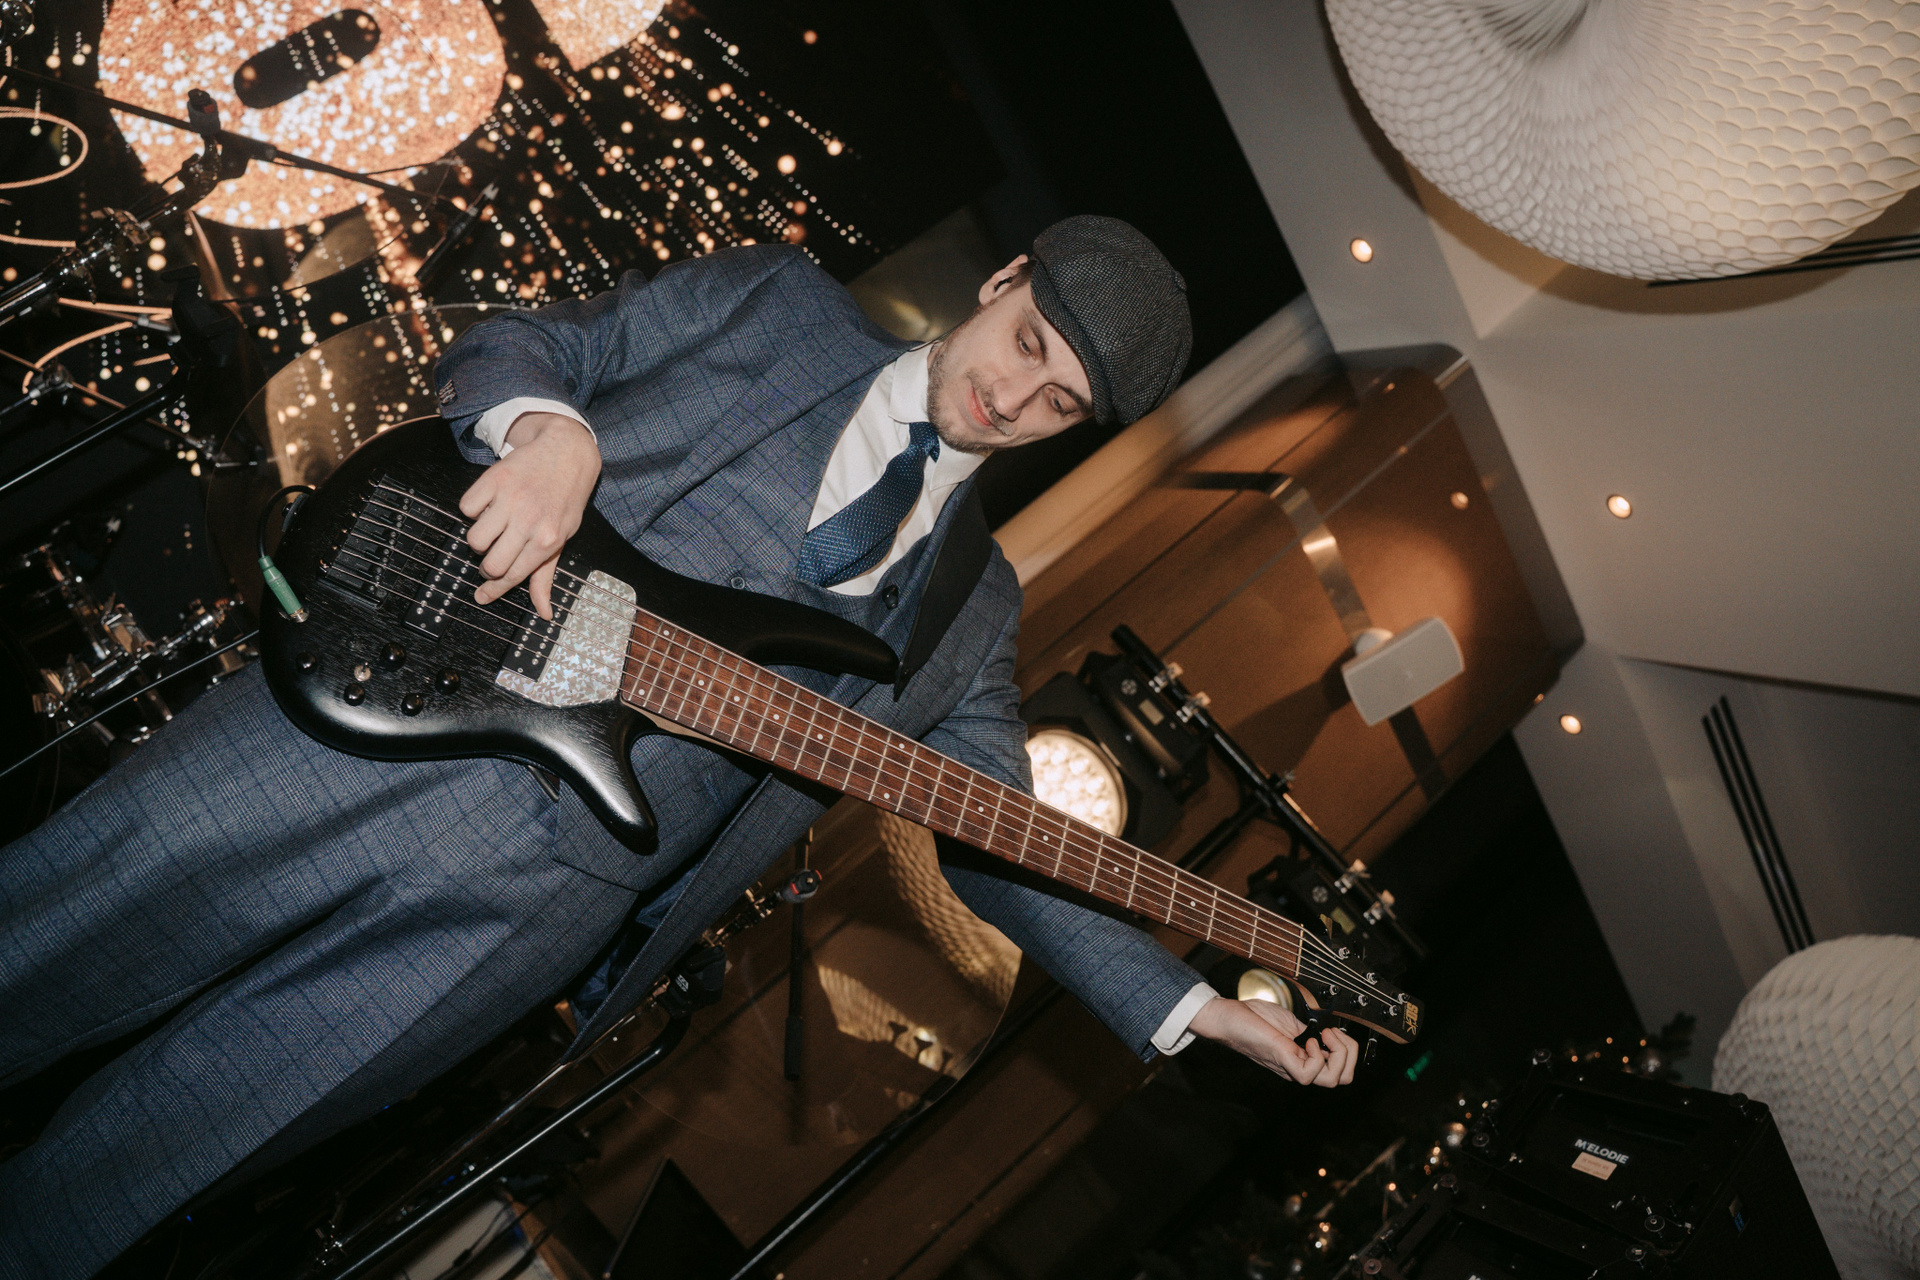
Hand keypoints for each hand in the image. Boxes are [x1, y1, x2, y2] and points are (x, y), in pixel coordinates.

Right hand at [458, 412, 600, 618]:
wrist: (567, 452)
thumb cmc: (565, 499)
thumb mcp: (563, 537)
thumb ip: (547, 574)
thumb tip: (545, 613)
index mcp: (548, 540)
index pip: (513, 576)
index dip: (494, 590)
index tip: (481, 597)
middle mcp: (529, 521)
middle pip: (490, 564)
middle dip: (488, 565)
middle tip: (496, 554)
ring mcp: (510, 499)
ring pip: (474, 539)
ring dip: (480, 538)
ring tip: (495, 527)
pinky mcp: (494, 479)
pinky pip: (466, 508)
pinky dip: (473, 509)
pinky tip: (490, 504)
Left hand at [1187, 996, 1358, 1087]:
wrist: (1227, 1016)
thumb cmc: (1253, 1018)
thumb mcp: (1291, 1023)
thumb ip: (1309, 1031)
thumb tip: (1327, 1032)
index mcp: (1304, 1059)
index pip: (1340, 1071)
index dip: (1348, 1051)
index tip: (1336, 1030)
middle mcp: (1300, 1067)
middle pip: (1341, 1080)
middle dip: (1350, 1055)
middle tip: (1334, 1035)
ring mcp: (1291, 1066)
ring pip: (1330, 1081)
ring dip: (1338, 1054)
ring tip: (1325, 1036)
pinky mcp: (1281, 1060)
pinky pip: (1308, 1075)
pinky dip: (1316, 1056)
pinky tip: (1308, 1040)